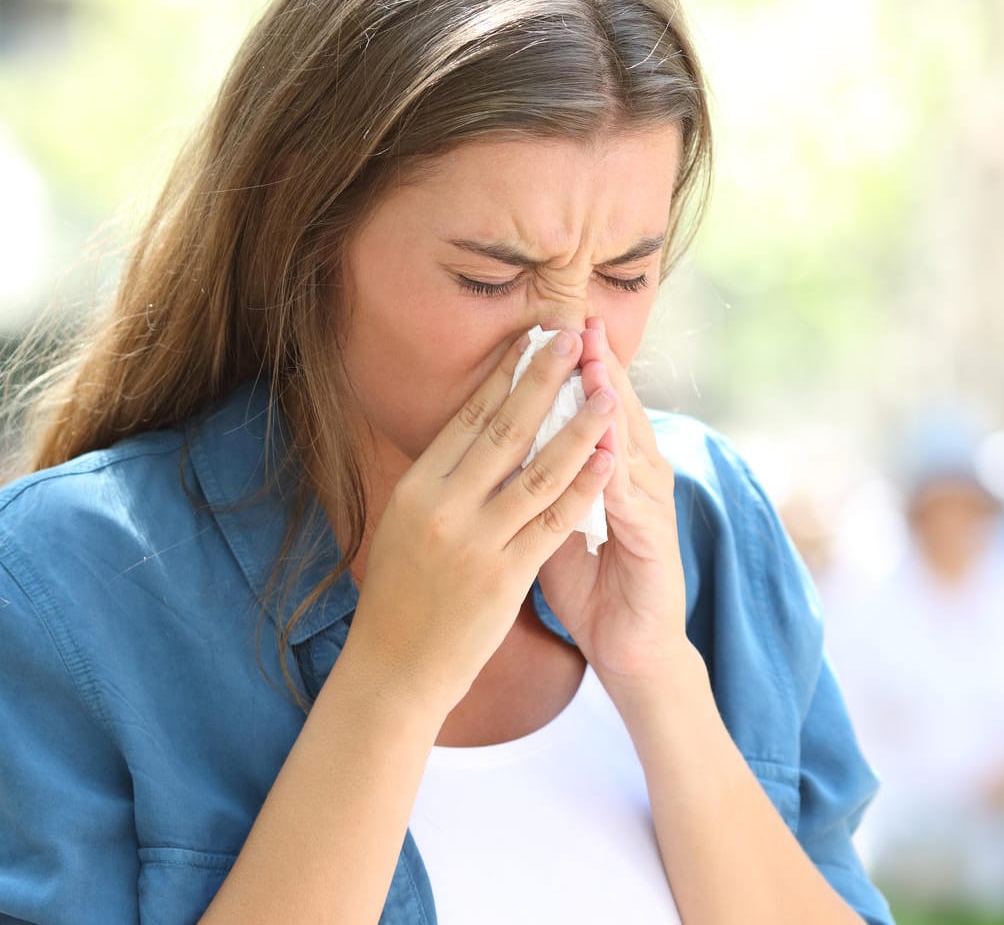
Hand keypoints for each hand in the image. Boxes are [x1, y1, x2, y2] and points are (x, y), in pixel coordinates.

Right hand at [345, 328, 618, 717]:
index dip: (504, 374)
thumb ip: (439, 481)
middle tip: (573, 335)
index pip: (468, 418)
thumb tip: (469, 428)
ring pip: (537, 469)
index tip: (532, 337)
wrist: (395, 668)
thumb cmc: (402, 596)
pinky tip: (608, 458)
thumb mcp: (405, 525)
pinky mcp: (503, 576)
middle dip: (543, 377)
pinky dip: (584, 484)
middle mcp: (440, 506)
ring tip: (606, 389)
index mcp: (415, 487)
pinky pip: (554, 521)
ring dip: (578, 424)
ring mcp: (472, 541)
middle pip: (503, 429)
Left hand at [537, 316, 690, 689]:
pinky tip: (608, 446)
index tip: (548, 325)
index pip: (588, 407)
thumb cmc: (591, 587)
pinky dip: (619, 471)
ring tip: (596, 367)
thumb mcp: (552, 524)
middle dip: (599, 366)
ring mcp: (650, 507)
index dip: (572, 368)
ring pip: (629, 445)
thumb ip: (534, 482)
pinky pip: (634, 501)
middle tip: (581, 321)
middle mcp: (636, 479)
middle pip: (616, 411)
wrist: (633, 651)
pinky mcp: (656, 542)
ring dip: (613, 406)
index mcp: (609, 471)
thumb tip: (494, 443)